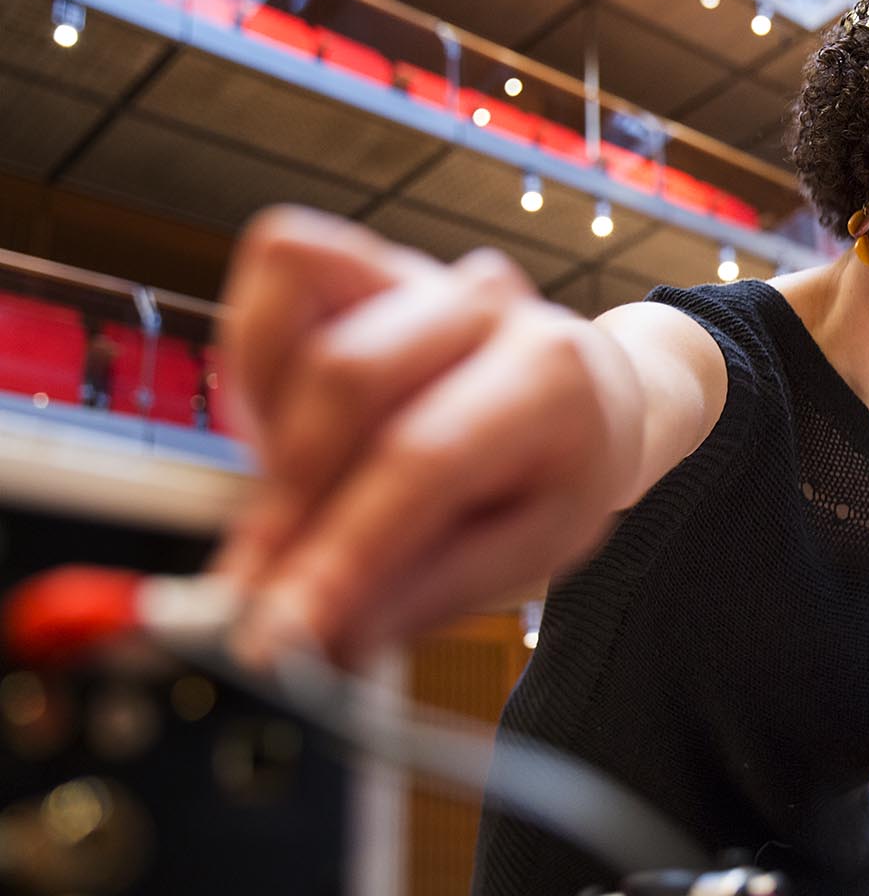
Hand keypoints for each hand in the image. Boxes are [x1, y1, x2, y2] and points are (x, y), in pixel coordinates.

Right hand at [214, 206, 644, 667]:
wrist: (584, 391)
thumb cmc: (554, 470)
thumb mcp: (531, 547)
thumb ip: (430, 588)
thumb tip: (325, 637)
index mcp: (551, 374)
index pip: (425, 459)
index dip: (341, 548)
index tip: (283, 629)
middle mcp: (482, 305)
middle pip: (349, 380)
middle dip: (292, 504)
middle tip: (260, 595)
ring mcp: (413, 271)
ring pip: (304, 337)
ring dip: (272, 448)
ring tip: (294, 517)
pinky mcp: (355, 257)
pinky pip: (277, 277)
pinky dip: (257, 365)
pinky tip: (288, 432)